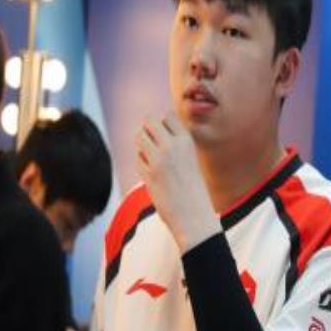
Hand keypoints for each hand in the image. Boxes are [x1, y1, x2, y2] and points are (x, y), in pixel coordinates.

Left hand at [136, 112, 221, 253]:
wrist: (194, 215)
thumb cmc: (193, 187)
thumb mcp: (189, 158)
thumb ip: (174, 143)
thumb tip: (151, 126)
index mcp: (187, 141)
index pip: (167, 116)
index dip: (163, 124)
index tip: (166, 138)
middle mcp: (173, 146)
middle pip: (149, 121)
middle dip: (147, 130)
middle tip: (153, 145)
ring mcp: (159, 159)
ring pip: (139, 136)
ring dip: (141, 144)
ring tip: (151, 157)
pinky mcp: (148, 174)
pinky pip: (137, 158)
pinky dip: (141, 163)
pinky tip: (151, 174)